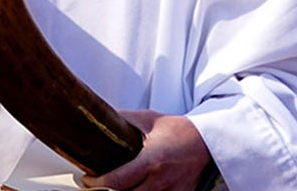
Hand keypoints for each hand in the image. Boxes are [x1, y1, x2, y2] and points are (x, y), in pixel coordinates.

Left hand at [80, 111, 213, 189]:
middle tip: (94, 185)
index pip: (117, 181)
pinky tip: (132, 190)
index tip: (87, 179)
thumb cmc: (178, 129)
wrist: (209, 141)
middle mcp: (161, 181)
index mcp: (151, 161)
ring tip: (111, 188)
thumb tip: (98, 113)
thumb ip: (122, 118)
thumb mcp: (147, 118)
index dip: (97, 184)